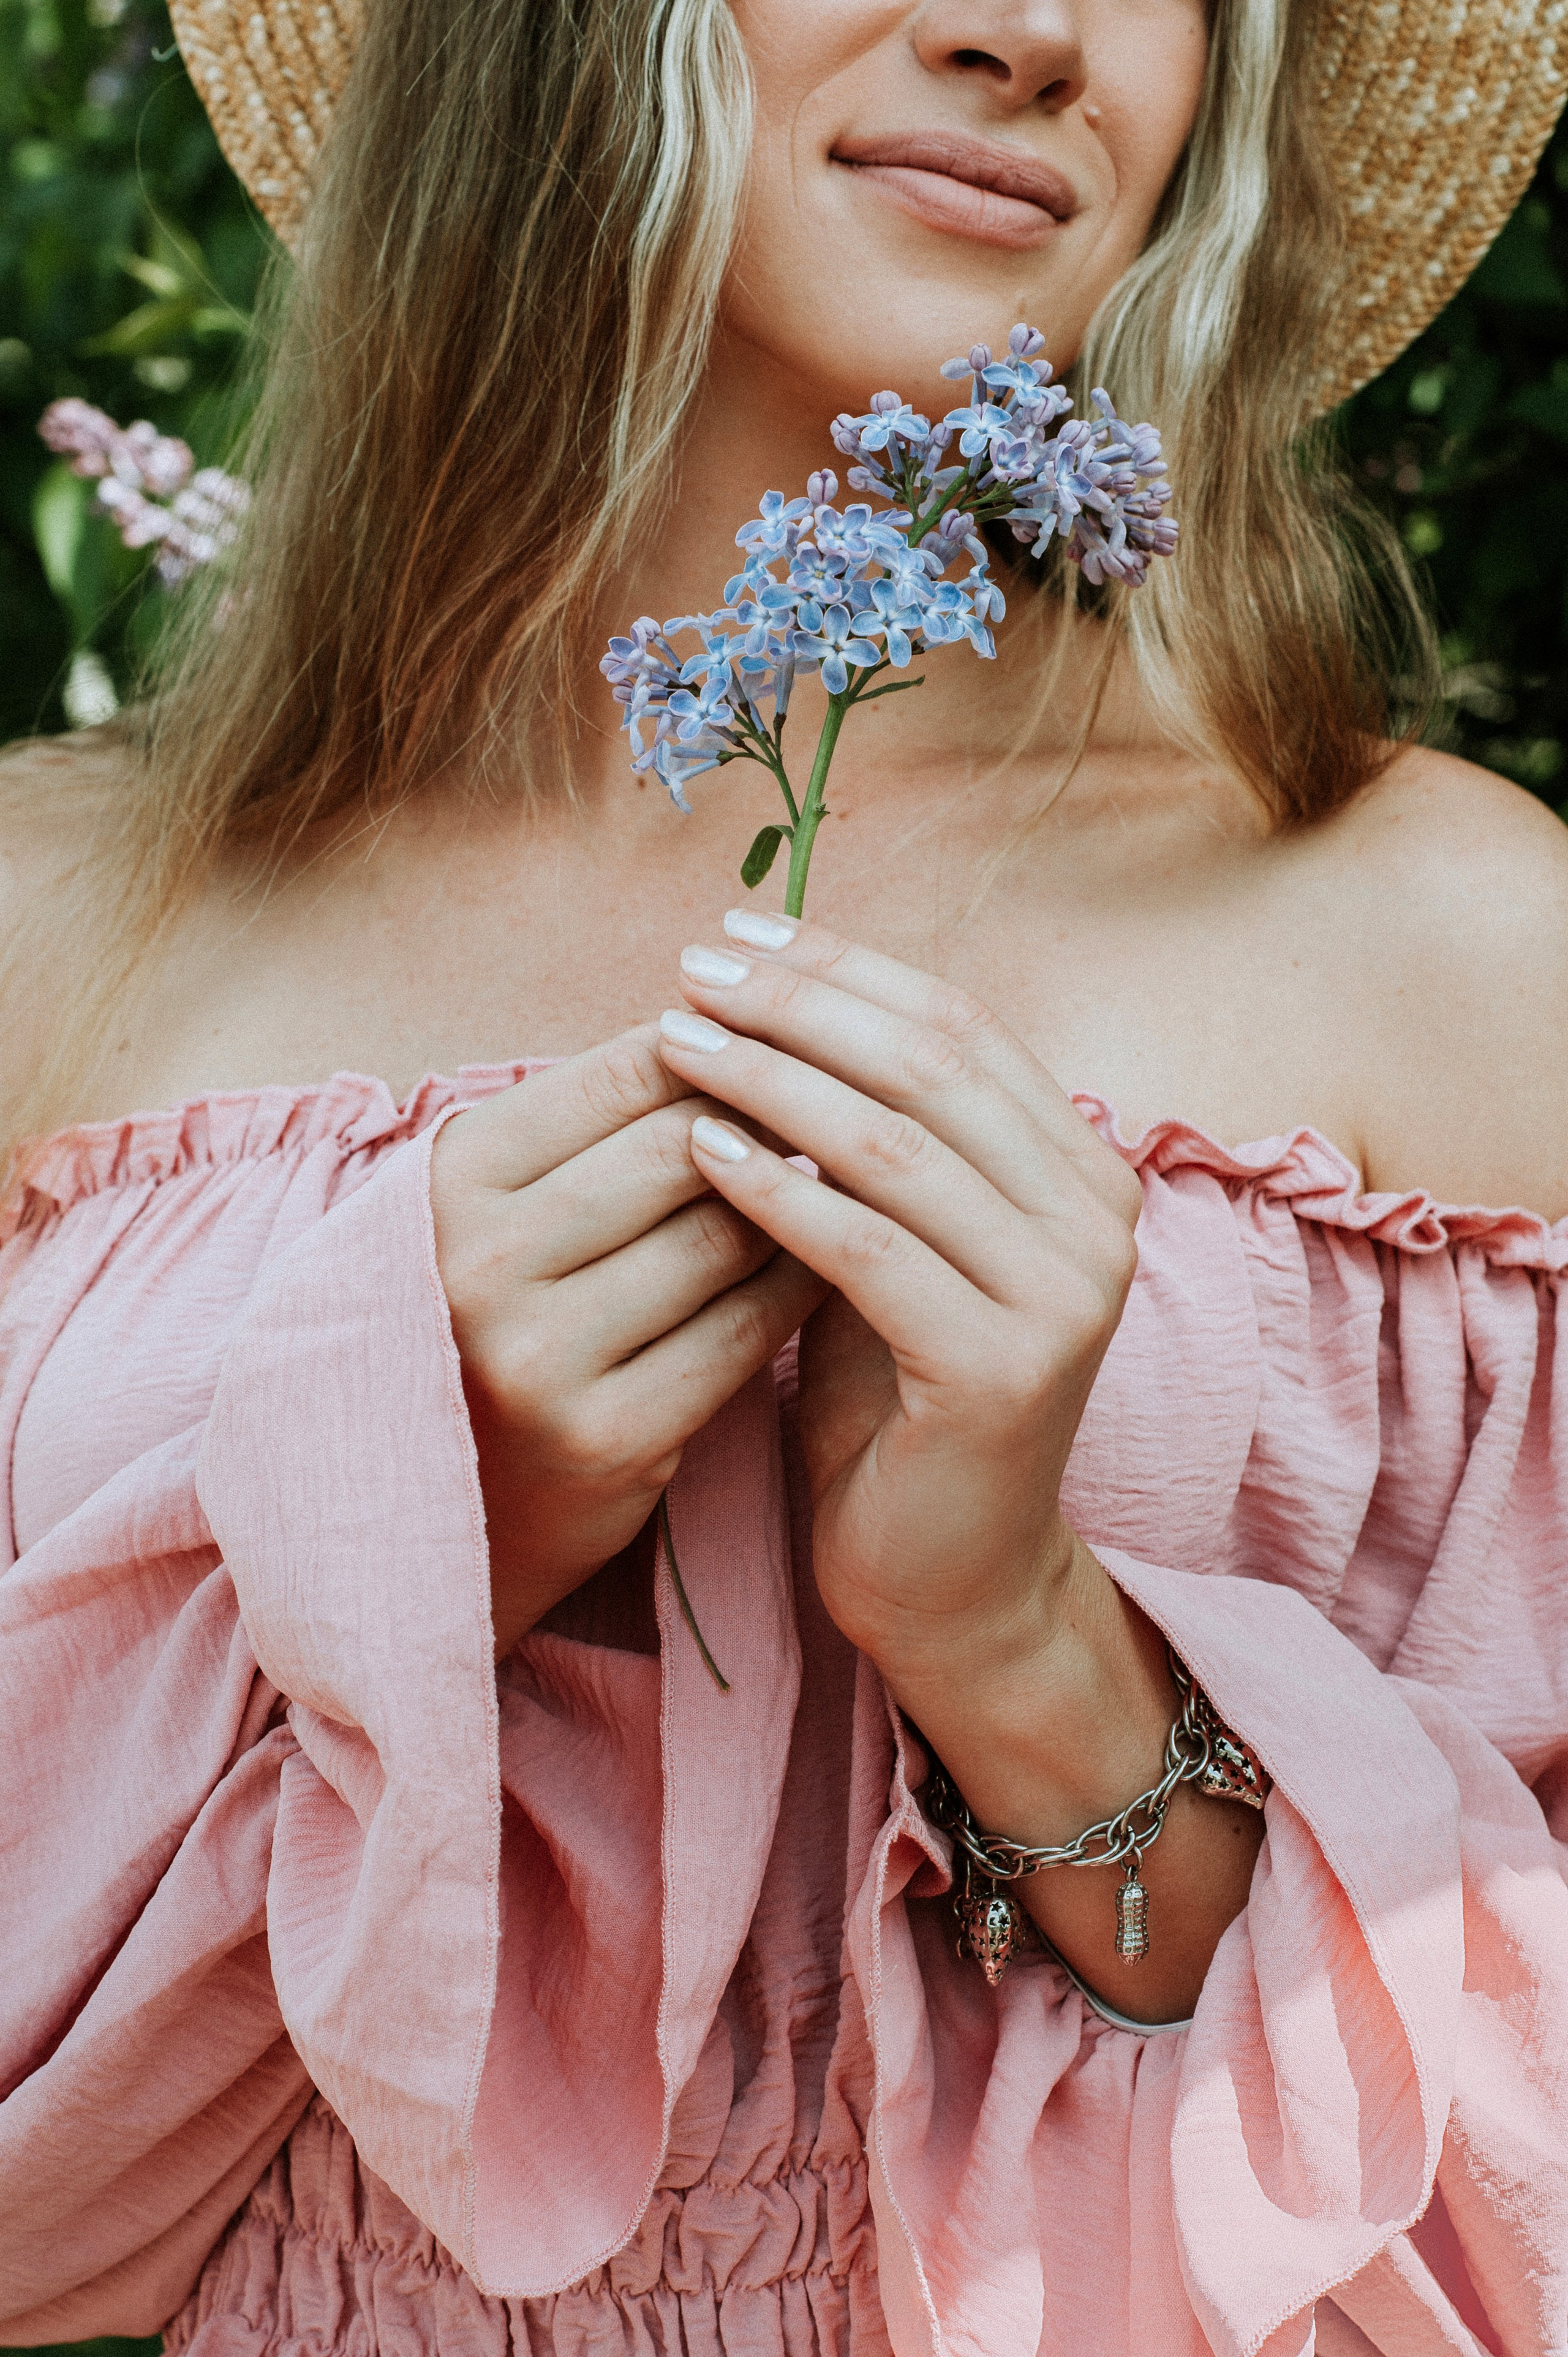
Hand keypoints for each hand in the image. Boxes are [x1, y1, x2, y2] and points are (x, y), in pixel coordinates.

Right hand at [431, 1025, 825, 1654]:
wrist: (449, 1496)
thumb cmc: (503, 1311)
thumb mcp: (509, 1200)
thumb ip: (600, 1119)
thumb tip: (742, 1018)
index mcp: (454, 1176)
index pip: (627, 1073)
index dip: (723, 1050)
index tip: (783, 1048)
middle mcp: (482, 1260)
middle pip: (684, 1147)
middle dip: (773, 1121)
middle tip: (844, 1110)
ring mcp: (541, 1354)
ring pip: (725, 1237)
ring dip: (801, 1202)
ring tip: (845, 1181)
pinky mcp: (606, 1436)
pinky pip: (744, 1330)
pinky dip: (802, 1284)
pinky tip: (835, 1262)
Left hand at [656, 914, 1143, 1703]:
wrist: (949, 1576)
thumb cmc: (901, 1400)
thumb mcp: (898, 1244)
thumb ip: (878, 1141)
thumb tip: (770, 1001)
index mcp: (1082, 1171)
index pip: (960, 1026)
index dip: (845, 969)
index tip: (736, 933)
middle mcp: (1097, 1221)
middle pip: (932, 1067)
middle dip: (801, 1007)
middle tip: (692, 970)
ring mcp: (1063, 1297)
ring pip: (898, 1147)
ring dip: (774, 1082)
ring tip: (676, 1043)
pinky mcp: (1003, 1370)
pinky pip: (870, 1251)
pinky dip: (779, 1193)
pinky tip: (700, 1150)